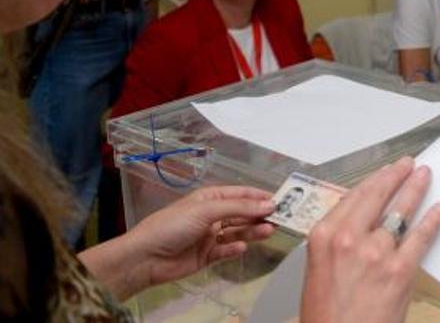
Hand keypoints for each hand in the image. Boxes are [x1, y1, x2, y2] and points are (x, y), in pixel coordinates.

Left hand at [117, 186, 275, 295]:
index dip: (260, 196)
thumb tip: (269, 203)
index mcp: (210, 198)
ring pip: (238, 231)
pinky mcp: (206, 256)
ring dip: (252, 230)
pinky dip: (234, 248)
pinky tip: (240, 247)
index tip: (282, 199)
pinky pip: (226, 250)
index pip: (241, 194)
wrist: (145, 258)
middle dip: (260, 214)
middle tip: (281, 218)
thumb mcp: (207, 210)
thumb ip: (239, 207)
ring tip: (268, 231)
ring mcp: (210, 236)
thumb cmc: (172, 226)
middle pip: (242, 213)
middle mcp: (212, 215)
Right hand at [301, 157, 439, 322]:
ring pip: (401, 211)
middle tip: (408, 165)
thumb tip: (359, 223)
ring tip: (424, 176)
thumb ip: (338, 243)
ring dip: (416, 189)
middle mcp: (349, 239)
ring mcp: (376, 252)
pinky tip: (439, 209)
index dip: (373, 181)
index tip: (383, 172)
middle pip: (378, 196)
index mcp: (324, 237)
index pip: (353, 197)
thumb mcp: (318, 271)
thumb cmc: (326, 316)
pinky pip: (420, 236)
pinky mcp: (400, 269)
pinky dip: (432, 220)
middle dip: (396, 176)